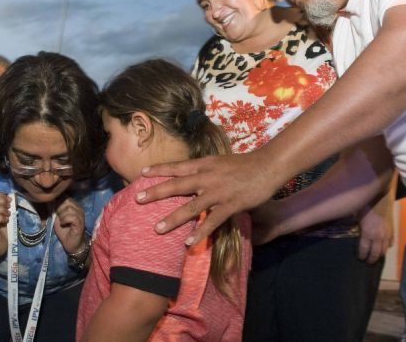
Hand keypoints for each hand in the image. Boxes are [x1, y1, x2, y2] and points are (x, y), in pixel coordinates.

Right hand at [0, 192, 9, 259]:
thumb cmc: (1, 231)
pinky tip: (6, 221)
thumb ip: (6, 208)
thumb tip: (13, 197)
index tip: (9, 199)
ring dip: (2, 210)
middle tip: (9, 207)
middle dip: (1, 201)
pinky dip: (1, 218)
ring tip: (8, 215)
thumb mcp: (5, 217)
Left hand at [53, 196, 85, 253]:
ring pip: (69, 208)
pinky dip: (65, 220)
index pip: (65, 196)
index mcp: (74, 206)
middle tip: (59, 217)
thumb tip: (50, 200)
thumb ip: (55, 208)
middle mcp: (79, 208)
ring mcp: (81, 215)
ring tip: (62, 222)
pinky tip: (64, 224)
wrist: (71, 244)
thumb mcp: (57, 217)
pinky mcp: (80, 223)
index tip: (55, 211)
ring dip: (62, 216)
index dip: (58, 202)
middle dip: (59, 209)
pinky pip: (72, 217)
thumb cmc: (64, 231)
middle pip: (67, 201)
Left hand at [139, 151, 282, 244]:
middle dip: (156, 192)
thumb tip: (192, 176)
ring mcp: (218, 192)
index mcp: (204, 164)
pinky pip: (212, 221)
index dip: (159, 169)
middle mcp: (207, 177)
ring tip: (157, 229)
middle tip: (138, 199)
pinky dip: (199, 232)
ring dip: (173, 219)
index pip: (177, 166)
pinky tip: (188, 242)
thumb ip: (206, 170)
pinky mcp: (230, 205)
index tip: (141, 173)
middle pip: (177, 185)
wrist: (268, 166)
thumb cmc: (245, 164)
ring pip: (191, 207)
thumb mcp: (220, 162)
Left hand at [357, 206, 392, 263]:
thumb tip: (356, 236)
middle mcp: (378, 236)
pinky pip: (390, 243)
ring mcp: (387, 234)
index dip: (362, 255)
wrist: (380, 198)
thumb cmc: (366, 206)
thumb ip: (358, 229)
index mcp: (368, 233)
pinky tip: (383, 247)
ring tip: (375, 257)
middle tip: (367, 262)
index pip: (364, 250)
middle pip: (375, 253)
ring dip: (379, 255)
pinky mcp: (392, 230)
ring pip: (384, 250)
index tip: (360, 258)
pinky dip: (386, 246)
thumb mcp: (357, 217)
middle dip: (371, 259)